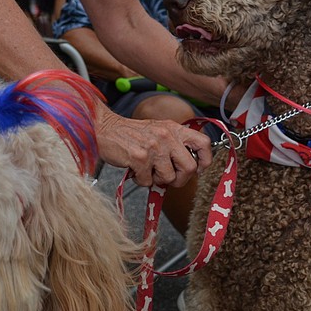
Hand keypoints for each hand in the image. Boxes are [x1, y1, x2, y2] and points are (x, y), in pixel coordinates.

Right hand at [94, 103, 211, 186]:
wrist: (105, 130)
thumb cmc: (131, 134)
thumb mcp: (158, 131)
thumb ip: (175, 144)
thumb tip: (190, 168)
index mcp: (174, 129)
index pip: (203, 143)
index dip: (205, 160)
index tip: (197, 168)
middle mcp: (167, 136)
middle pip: (190, 168)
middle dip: (180, 179)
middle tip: (168, 178)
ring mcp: (154, 147)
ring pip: (169, 178)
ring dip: (157, 180)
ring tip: (146, 170)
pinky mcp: (139, 158)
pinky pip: (148, 181)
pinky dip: (141, 180)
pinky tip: (134, 170)